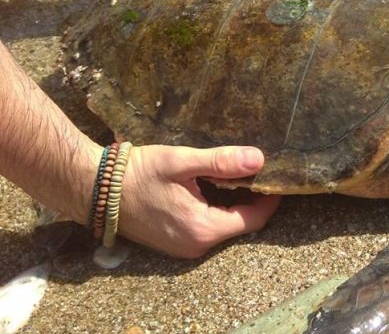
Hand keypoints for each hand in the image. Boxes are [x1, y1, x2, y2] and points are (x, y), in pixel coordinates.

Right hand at [117, 145, 280, 257]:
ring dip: (234, 204)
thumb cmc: (137, 173)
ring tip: (240, 175)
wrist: (93, 188)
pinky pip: (206, 228)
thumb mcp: (181, 162)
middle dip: (253, 199)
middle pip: (241, 224)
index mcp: (203, 228)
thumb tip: (258, 159)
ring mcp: (184, 247)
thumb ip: (221, 162)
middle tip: (259, 171)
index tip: (278, 177)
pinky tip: (215, 187)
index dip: (270, 199)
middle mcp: (196, 245)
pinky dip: (217, 210)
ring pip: (224, 226)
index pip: (254, 219)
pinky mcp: (174, 242)